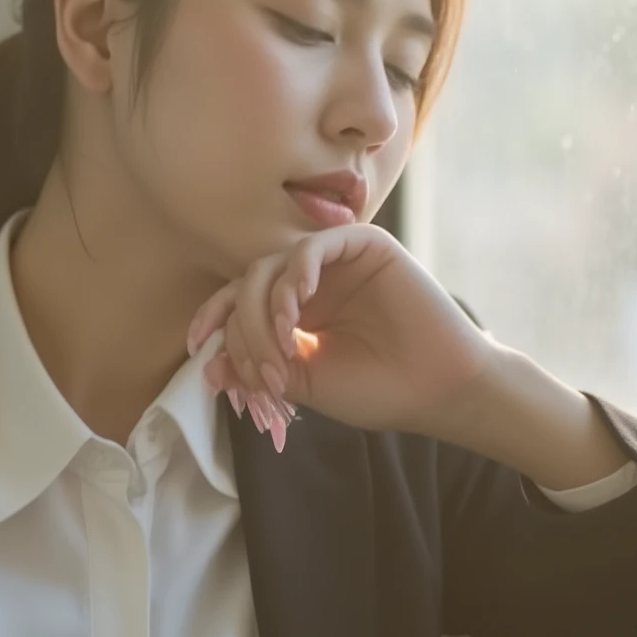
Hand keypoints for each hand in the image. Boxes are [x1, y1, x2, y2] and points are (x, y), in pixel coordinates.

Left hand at [186, 223, 493, 451]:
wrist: (438, 391)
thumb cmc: (378, 390)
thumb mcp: (306, 384)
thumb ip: (261, 368)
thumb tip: (208, 367)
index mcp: (296, 311)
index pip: (239, 302)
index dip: (214, 320)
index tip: (198, 348)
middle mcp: (312, 281)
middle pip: (248, 284)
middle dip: (244, 329)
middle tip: (265, 371)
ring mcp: (337, 261)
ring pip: (273, 265)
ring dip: (266, 308)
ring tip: (283, 347)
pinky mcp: (365, 245)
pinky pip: (315, 246)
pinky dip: (297, 272)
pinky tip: (298, 302)